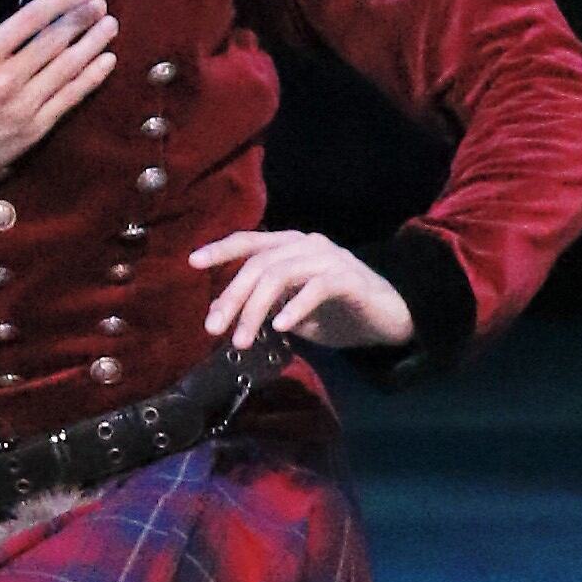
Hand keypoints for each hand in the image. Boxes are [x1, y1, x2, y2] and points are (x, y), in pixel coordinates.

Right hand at [0, 0, 118, 215]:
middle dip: (83, 18)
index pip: (33, 17)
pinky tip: (106, 63)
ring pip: (68, 68)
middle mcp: (7, 79)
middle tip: (101, 2)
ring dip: (93, 44)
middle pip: (56, 41)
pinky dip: (91, 79)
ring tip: (110, 25)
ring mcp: (23, 107)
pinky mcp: (32, 131)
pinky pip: (69, 100)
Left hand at [188, 227, 415, 357]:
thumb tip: (222, 313)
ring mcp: (330, 259)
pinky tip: (281, 327)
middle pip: (260, 263)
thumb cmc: (336, 310)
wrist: (388, 317)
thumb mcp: (291, 309)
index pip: (251, 241)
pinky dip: (296, 307)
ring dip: (256, 309)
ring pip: (281, 274)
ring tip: (242, 340)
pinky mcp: (350, 280)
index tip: (192, 262)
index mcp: (292, 246)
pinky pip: (317, 288)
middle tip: (214, 328)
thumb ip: (263, 305)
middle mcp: (308, 245)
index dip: (221, 248)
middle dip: (232, 296)